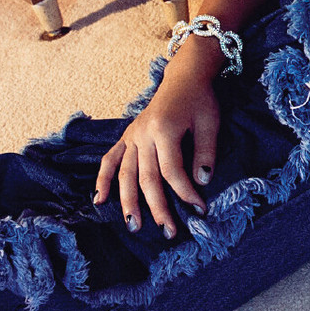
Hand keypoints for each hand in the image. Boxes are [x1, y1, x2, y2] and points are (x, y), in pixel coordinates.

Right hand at [94, 53, 219, 235]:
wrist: (184, 78)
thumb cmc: (200, 100)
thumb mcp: (210, 123)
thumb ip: (206, 152)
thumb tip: (202, 182)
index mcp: (164, 129)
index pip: (172, 170)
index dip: (185, 193)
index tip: (199, 210)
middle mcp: (143, 134)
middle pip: (147, 178)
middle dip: (158, 208)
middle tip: (169, 232)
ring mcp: (131, 136)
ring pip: (126, 174)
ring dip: (128, 202)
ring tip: (134, 227)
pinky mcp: (126, 137)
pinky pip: (109, 160)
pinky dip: (102, 180)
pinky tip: (100, 200)